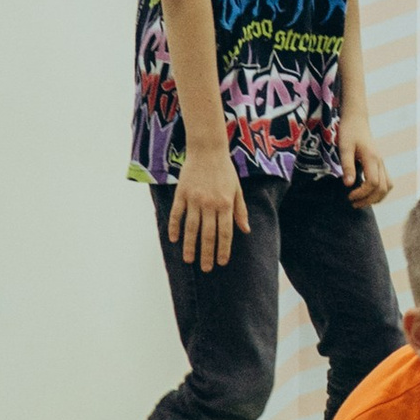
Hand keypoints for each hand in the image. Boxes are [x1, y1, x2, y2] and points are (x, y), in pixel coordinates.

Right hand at [169, 149, 249, 270]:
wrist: (208, 151)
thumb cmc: (225, 171)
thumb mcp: (237, 190)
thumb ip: (240, 211)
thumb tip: (245, 230)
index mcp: (226, 204)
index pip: (225, 232)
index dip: (223, 249)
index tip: (221, 263)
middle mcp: (210, 204)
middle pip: (208, 234)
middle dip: (207, 254)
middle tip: (206, 269)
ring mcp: (194, 200)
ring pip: (191, 228)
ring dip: (190, 246)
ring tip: (189, 260)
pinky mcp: (181, 194)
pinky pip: (176, 214)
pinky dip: (174, 227)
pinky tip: (174, 240)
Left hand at [336, 117, 390, 210]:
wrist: (357, 120)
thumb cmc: (349, 132)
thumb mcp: (344, 147)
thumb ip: (347, 166)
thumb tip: (348, 185)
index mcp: (372, 158)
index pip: (373, 183)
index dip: (362, 193)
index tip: (349, 196)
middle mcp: (380, 162)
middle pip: (383, 188)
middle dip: (369, 199)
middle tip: (354, 203)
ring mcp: (381, 163)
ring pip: (388, 186)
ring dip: (376, 197)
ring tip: (361, 201)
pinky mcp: (380, 163)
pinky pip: (386, 181)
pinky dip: (379, 191)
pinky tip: (367, 192)